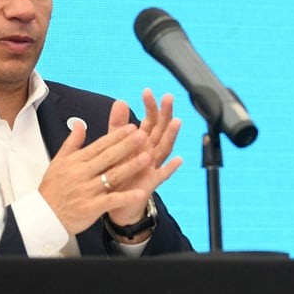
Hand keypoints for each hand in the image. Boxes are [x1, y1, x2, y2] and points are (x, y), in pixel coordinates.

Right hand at [39, 117, 153, 235]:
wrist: (43, 216)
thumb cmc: (53, 188)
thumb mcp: (58, 162)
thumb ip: (72, 142)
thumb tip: (79, 124)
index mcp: (76, 161)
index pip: (100, 145)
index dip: (117, 136)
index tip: (132, 127)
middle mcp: (82, 174)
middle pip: (108, 157)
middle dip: (127, 145)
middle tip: (143, 135)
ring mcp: (87, 191)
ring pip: (112, 176)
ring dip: (131, 166)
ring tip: (148, 157)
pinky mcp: (91, 208)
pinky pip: (111, 201)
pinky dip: (126, 197)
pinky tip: (141, 193)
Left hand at [104, 90, 183, 227]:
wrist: (117, 201)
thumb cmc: (118, 172)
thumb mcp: (115, 145)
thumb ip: (118, 125)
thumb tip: (120, 101)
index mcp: (141, 142)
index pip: (149, 120)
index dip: (150, 106)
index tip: (148, 91)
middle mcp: (150, 151)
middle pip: (160, 130)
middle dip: (165, 113)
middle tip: (169, 97)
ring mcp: (152, 166)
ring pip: (164, 148)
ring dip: (171, 135)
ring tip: (176, 122)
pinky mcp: (150, 182)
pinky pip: (162, 175)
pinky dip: (170, 168)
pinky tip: (178, 161)